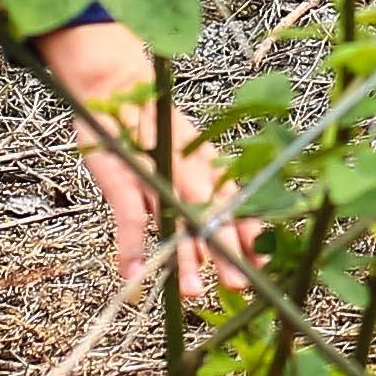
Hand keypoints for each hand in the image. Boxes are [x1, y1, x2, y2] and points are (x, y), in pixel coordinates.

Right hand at [39, 14, 243, 298]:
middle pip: (211, 211)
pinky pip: (129, 214)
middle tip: (239, 283)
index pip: (235, 201)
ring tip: (192, 290)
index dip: (251, 233)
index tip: (265, 266)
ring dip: (184, 255)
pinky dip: (130, 246)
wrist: (110, 85)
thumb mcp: (180, 158)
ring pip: (175, 214)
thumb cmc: (149, 129)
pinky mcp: (121, 173)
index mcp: (205, 164)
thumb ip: (198, 196)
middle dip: (225, 250)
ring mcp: (154, 169)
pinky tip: (131, 275)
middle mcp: (187, 166)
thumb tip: (219, 245)